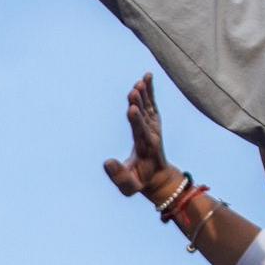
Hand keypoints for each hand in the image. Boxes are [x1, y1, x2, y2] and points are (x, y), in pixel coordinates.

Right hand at [102, 73, 182, 202]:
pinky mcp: (153, 123)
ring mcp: (154, 128)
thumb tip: (106, 162)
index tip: (132, 109)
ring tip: (140, 82)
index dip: (137, 121)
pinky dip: (149, 91)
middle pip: (145, 117)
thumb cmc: (139, 183)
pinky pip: (151, 104)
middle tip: (135, 90)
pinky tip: (146, 77)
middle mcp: (152, 135)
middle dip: (140, 103)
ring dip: (144, 95)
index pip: (141, 132)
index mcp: (145, 149)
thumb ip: (119, 176)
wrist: (158, 178)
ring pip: (148, 108)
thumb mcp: (129, 187)